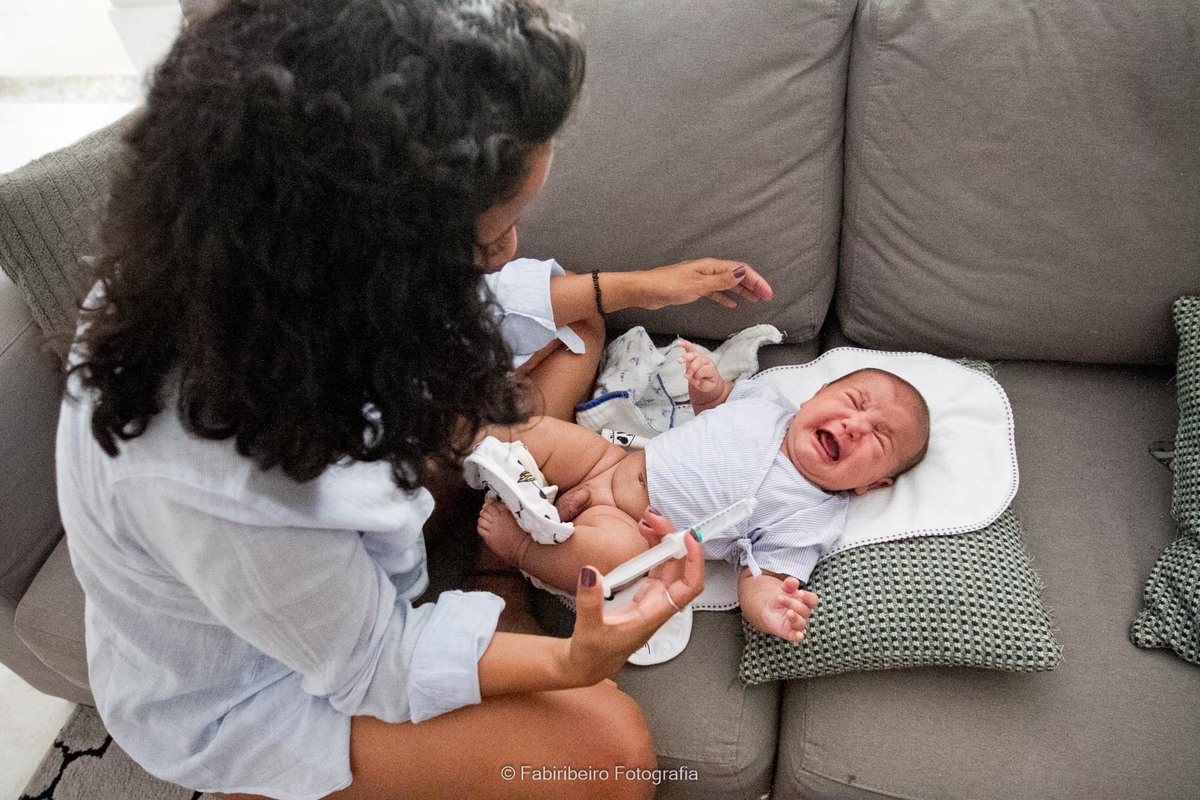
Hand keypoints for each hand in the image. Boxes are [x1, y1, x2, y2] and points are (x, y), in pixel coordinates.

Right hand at [561, 509, 704, 684]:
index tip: (687, 538)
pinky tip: (645, 538)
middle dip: (673, 539)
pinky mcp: (642, 595)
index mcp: (654, 614)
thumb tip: (591, 573)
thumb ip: (590, 601)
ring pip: (668, 566)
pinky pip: (655, 568)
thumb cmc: (594, 654)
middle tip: (655, 518)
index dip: (694, 561)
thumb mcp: (589, 628)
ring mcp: (651, 599)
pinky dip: (652, 550)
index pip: (689, 587)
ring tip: (649, 522)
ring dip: (663, 542)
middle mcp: (658, 605)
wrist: (588, 664)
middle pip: (679, 568)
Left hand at [641, 258, 772, 309]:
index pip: (740, 270)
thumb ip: (720, 281)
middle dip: (753, 285)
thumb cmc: (668, 286)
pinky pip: (715, 292)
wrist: (646, 290)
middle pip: (736, 276)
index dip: (756, 281)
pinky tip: (732, 303)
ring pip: (727, 284)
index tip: (767, 293)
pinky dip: (725, 296)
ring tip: (754, 300)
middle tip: (767, 297)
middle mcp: (708, 270)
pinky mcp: (694, 289)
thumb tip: (741, 272)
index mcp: (711, 267)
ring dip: (742, 291)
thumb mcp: (697, 285)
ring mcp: (701, 279)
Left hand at [678, 340, 728, 407]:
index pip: (690, 347)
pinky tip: (699, 378)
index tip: (678, 343)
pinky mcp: (712, 368)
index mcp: (694, 356)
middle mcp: (701, 357)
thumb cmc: (698, 378)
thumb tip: (689, 373)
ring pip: (698, 362)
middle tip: (680, 362)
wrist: (707, 385)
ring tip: (691, 377)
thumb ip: (688, 371)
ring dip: (692, 371)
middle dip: (686, 358)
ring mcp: (707, 362)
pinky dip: (699, 376)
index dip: (684, 344)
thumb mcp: (690, 374)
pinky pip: (704, 370)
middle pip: (693, 354)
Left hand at [759, 576, 818, 642]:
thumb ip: (788, 585)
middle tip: (780, 598)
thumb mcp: (783, 590)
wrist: (767, 609)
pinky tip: (799, 636)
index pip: (813, 600)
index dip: (808, 597)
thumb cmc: (779, 599)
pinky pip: (796, 636)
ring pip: (802, 623)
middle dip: (793, 603)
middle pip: (805, 610)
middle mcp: (803, 614)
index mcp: (804, 602)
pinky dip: (798, 636)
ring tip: (788, 612)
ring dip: (795, 617)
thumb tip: (794, 580)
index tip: (799, 593)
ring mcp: (796, 623)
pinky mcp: (790, 633)